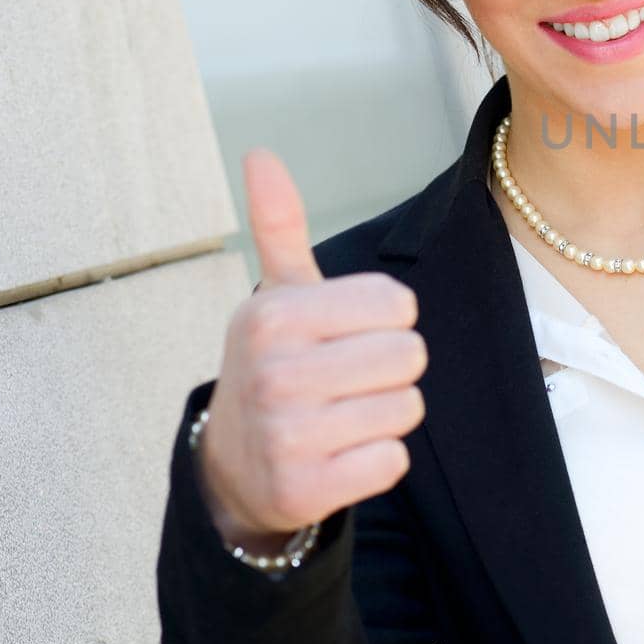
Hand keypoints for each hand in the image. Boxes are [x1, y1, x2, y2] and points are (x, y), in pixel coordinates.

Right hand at [196, 150, 427, 551]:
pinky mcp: (305, 490)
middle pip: (411, 356)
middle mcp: (274, 373)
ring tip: (341, 415)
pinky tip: (338, 455)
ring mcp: (286, 436)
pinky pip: (393, 461)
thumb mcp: (276, 295)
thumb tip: (260, 153)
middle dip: (392, 368)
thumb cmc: (275, 364)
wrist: (233, 467)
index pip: (399, 304)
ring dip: (386, 415)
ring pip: (408, 408)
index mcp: (273, 316)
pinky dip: (377, 460)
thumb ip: (280, 225)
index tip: (346, 334)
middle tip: (347, 379)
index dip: (387, 320)